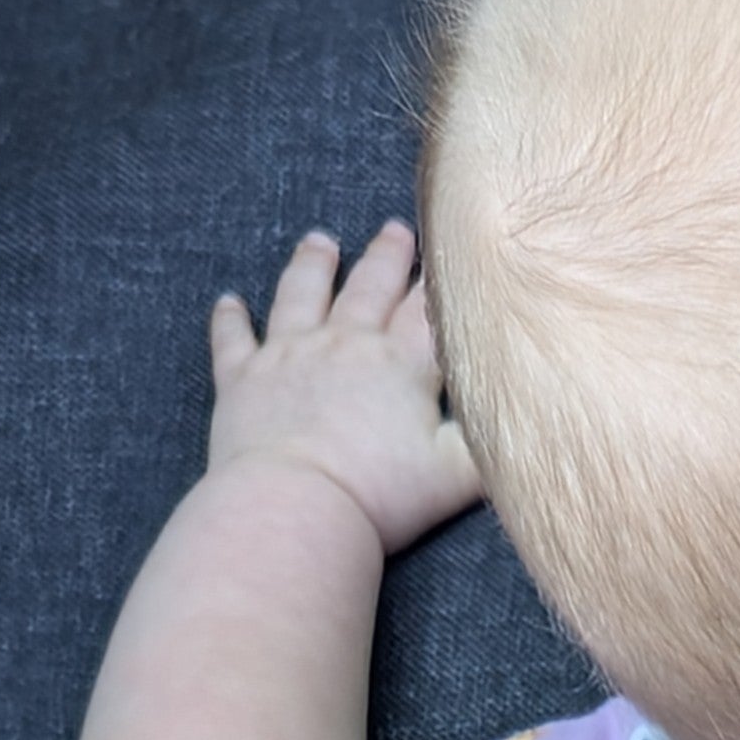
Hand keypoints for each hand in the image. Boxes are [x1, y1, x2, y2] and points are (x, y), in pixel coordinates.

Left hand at [205, 223, 483, 556]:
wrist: (298, 508)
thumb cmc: (381, 497)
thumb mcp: (456, 476)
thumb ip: (485, 443)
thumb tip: (510, 419)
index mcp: (400, 364)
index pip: (427, 311)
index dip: (440, 283)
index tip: (449, 256)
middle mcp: (344, 344)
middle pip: (369, 287)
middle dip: (386, 257)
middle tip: (395, 231)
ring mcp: (289, 355)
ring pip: (301, 294)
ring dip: (312, 266)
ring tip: (319, 242)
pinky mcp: (243, 380)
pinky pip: (234, 340)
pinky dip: (230, 320)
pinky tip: (229, 302)